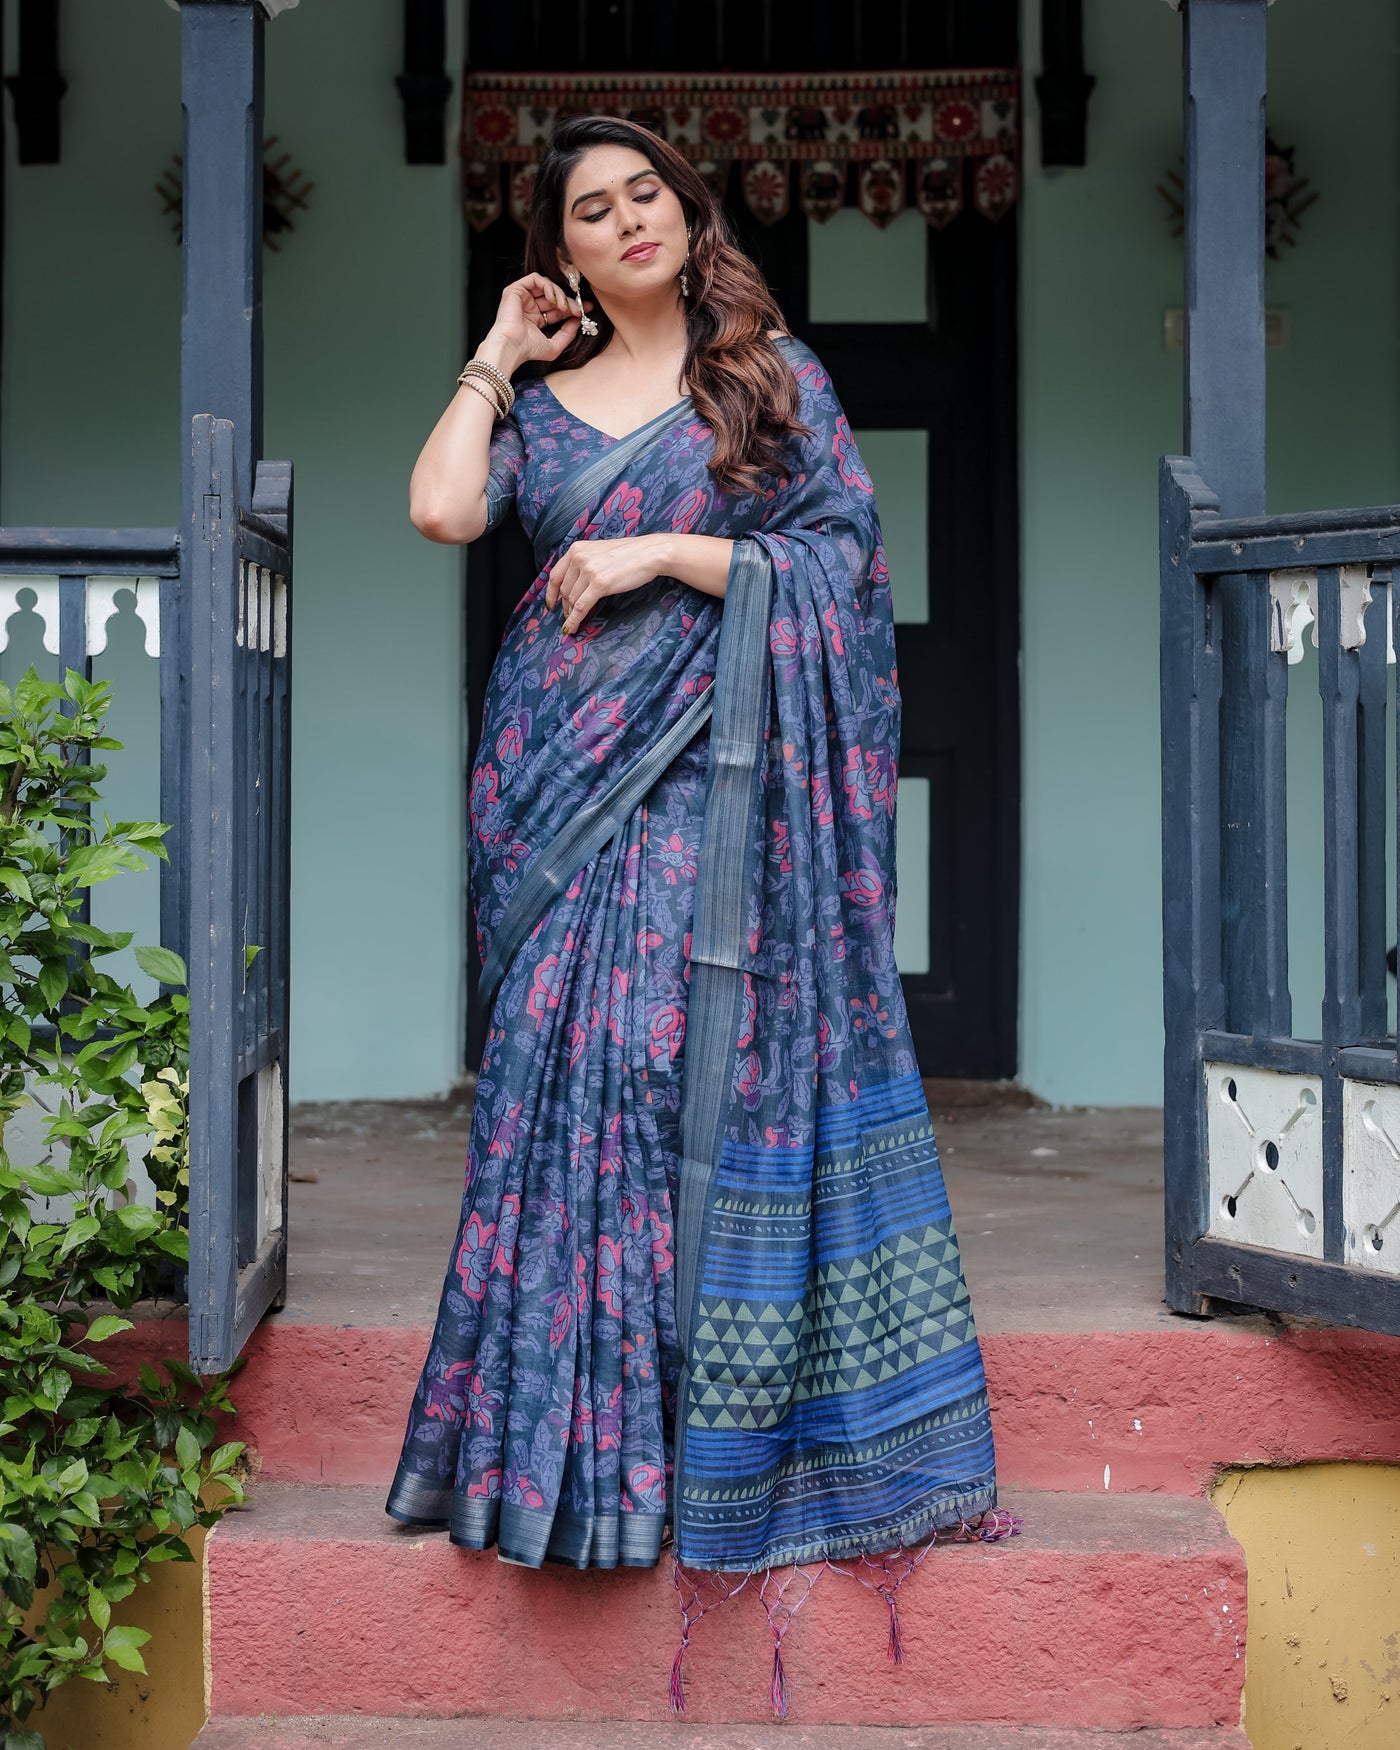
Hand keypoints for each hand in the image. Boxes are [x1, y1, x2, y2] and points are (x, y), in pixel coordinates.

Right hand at [482, 272, 594, 373]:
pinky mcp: (516, 290)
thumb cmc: (527, 350)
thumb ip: (568, 334)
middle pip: (554, 297)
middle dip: (568, 302)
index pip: (557, 309)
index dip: (571, 308)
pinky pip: (535, 279)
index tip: (586, 310)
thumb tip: (577, 321)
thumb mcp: (554, 346)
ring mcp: (522, 298)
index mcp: (535, 320)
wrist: (511, 347)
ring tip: (564, 306)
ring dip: (559, 294)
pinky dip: (547, 285)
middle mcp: (529, 307)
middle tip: (578, 309)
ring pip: (546, 286)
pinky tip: (552, 297)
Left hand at [545, 535, 669, 635]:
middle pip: (565, 589)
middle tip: (567, 617)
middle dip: (564, 606)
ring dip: (570, 614)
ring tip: (572, 623)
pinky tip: (572, 628)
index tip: (550, 604)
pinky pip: (581, 607)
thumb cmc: (630, 554)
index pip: (555, 574)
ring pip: (572, 599)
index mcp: (577, 549)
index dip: (551, 593)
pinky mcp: (599, 584)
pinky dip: (574, 620)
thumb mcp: (600, 552)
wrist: (650, 553)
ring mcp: (588, 571)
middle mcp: (579, 558)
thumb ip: (585, 563)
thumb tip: (576, 583)